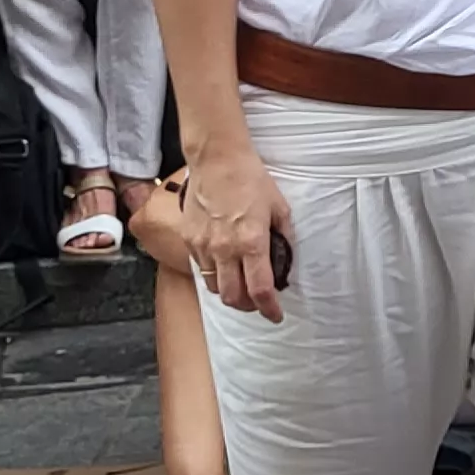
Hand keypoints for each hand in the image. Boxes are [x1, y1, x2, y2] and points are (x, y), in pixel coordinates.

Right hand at [184, 142, 296, 322]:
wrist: (217, 159)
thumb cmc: (250, 179)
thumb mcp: (279, 208)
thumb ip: (283, 237)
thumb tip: (285, 258)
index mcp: (251, 242)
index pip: (260, 290)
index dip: (270, 309)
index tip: (276, 315)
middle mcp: (224, 249)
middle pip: (233, 297)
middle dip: (248, 306)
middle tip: (258, 302)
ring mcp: (203, 245)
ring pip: (213, 287)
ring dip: (229, 292)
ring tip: (240, 285)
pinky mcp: (189, 239)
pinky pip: (200, 268)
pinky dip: (213, 274)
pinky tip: (223, 265)